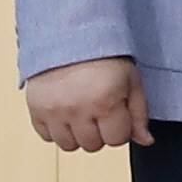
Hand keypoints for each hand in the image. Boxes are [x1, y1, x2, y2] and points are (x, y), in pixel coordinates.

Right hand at [23, 59, 149, 152]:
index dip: (120, 128)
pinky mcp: (35, 108)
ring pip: (68, 145)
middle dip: (100, 132)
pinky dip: (57, 130)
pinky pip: (46, 136)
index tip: (117, 113)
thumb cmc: (104, 57)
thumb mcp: (131, 81)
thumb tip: (146, 141)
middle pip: (93, 145)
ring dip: (78, 134)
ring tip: (82, 112)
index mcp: (105, 101)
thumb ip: (139, 114)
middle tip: (99, 111)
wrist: (68, 35)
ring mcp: (54, 110)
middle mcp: (77, 109)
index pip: (117, 139)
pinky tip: (65, 112)